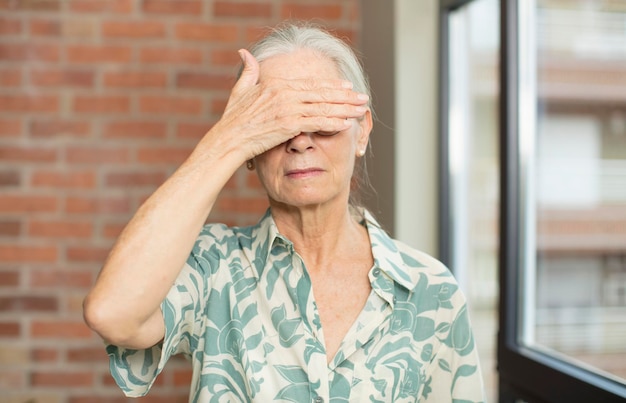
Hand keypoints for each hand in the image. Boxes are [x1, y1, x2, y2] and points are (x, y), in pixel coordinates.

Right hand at [212, 49, 369, 159]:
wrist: (229, 139)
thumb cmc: (233, 118)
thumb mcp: (240, 90)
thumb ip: (249, 71)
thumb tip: (245, 53)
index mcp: (277, 85)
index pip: (311, 84)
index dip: (332, 85)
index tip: (347, 86)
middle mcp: (285, 94)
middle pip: (322, 94)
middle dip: (346, 96)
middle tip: (363, 97)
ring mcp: (288, 109)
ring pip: (324, 107)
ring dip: (345, 109)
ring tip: (361, 110)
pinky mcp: (290, 125)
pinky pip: (317, 122)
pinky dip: (333, 122)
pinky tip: (346, 123)